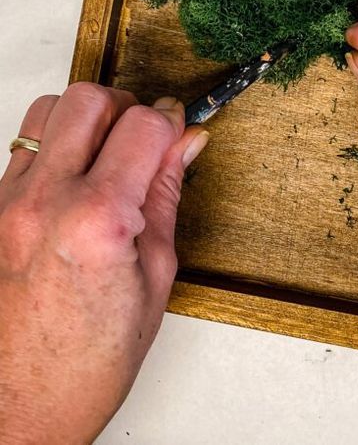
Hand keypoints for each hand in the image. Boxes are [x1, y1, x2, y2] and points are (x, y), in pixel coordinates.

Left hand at [0, 83, 208, 444]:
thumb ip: (166, 194)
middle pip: (91, 99)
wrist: (18, 411)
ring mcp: (8, 204)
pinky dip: (53, 148)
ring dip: (84, 120)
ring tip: (104, 157)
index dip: (171, 122)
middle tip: (141, 142)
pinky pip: (21, 148)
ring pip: (48, 110)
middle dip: (126, 109)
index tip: (179, 132)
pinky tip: (73, 182)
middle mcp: (45, 202)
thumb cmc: (87, 364)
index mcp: (97, 221)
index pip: (144, 126)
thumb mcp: (155, 277)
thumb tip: (186, 143)